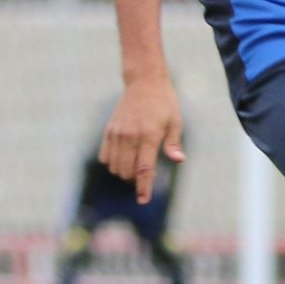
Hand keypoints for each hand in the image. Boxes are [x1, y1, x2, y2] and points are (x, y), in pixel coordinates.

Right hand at [100, 75, 184, 203]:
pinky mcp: (109, 131)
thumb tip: (179, 160)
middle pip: (127, 171)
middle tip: (144, 177)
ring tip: (135, 167)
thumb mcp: (175, 122)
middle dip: (135, 180)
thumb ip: (173, 144)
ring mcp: (117, 134)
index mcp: (149, 136)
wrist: (144, 83)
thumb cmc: (165, 104)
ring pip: (114, 167)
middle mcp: (130, 137)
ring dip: (123, 173)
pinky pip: (105, 157)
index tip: (143, 200)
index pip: (144, 169)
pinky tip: (122, 159)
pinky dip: (112, 163)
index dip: (144, 187)